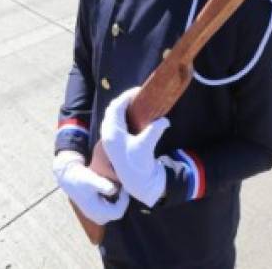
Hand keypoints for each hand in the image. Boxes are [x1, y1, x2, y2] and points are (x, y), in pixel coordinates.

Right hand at [53, 151, 129, 224]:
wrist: (70, 180)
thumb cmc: (81, 178)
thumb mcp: (91, 180)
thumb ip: (103, 185)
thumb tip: (114, 190)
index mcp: (96, 212)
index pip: (118, 212)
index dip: (124, 201)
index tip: (124, 188)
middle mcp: (96, 217)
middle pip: (117, 213)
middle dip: (122, 200)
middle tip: (123, 186)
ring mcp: (96, 216)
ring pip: (114, 211)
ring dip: (118, 200)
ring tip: (118, 187)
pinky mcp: (96, 212)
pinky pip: (110, 209)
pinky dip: (114, 200)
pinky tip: (112, 189)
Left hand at [101, 88, 168, 207]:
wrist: (136, 182)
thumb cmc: (139, 164)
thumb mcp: (147, 145)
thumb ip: (155, 130)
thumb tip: (164, 120)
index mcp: (112, 133)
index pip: (116, 107)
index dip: (126, 96)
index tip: (138, 91)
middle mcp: (107, 134)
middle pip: (112, 109)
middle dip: (124, 99)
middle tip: (138, 95)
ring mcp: (109, 138)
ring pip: (112, 115)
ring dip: (122, 106)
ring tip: (136, 102)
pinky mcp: (113, 142)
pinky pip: (114, 122)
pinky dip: (122, 114)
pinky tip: (132, 115)